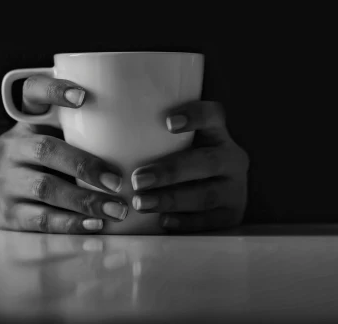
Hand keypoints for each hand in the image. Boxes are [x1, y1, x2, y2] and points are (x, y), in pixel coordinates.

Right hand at [0, 74, 128, 232]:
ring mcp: (7, 180)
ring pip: (45, 187)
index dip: (53, 91)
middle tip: (118, 180)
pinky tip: (95, 225)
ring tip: (117, 209)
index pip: (32, 92)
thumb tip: (149, 127)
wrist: (2, 199)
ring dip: (84, 200)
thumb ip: (87, 128)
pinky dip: (71, 223)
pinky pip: (41, 219)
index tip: (82, 97)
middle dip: (84, 165)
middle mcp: (13, 147)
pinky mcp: (9, 213)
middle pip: (44, 149)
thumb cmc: (49, 162)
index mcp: (27, 120)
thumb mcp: (58, 138)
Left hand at [130, 101, 248, 232]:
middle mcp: (232, 159)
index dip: (196, 116)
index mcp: (218, 135)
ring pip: (206, 194)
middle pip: (206, 162)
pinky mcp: (232, 215)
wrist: (216, 201)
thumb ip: (156, 138)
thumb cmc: (181, 167)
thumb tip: (102, 122)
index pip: (214, 116)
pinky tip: (163, 221)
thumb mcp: (178, 148)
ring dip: (171, 199)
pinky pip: (210, 221)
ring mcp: (236, 189)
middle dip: (170, 171)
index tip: (168, 123)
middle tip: (137, 180)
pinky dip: (185, 222)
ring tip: (141, 203)